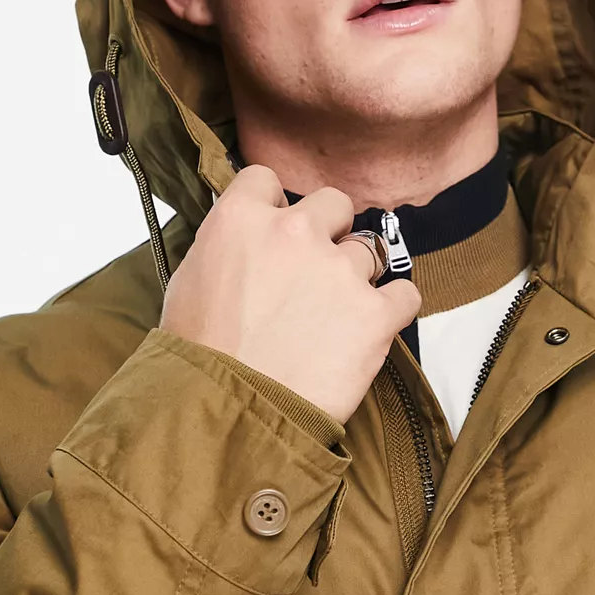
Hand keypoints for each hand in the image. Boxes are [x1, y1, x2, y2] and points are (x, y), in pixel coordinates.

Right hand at [159, 165, 420, 423]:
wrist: (227, 414)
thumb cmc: (199, 359)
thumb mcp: (188, 283)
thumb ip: (226, 247)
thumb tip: (245, 242)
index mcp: (242, 219)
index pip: (267, 179)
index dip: (274, 206)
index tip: (277, 231)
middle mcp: (295, 232)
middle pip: (334, 203)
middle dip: (329, 232)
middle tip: (315, 273)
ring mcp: (339, 270)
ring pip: (369, 251)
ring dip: (357, 277)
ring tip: (336, 317)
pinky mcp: (375, 312)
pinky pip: (405, 293)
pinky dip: (394, 309)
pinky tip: (372, 329)